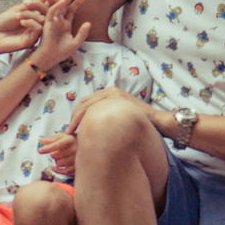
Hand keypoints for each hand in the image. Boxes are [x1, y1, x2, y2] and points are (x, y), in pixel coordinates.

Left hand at [0, 0, 46, 59]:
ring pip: (43, 21)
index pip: (46, 9)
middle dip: (38, 6)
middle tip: (26, 4)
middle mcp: (36, 26)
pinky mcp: (31, 41)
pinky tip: (22, 21)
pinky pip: (38, 30)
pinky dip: (32, 23)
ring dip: (32, 15)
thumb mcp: (18, 9)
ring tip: (20, 15)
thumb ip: (33, 4)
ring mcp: (34, 34)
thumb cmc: (2, 22)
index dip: (45, 1)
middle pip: (47, 14)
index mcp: (34, 18)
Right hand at [30, 0, 89, 72]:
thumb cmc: (62, 52)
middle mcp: (59, 21)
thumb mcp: (76, 42)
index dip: (77, 3)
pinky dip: (57, 6)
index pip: (71, 11)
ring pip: (59, 7)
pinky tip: (63, 1)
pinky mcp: (47, 23)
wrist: (51, 58)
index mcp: (65, 25)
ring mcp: (53, 21)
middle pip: (65, 5)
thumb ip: (82, 33)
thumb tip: (88, 23)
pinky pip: (52, 12)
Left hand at [39, 131, 75, 175]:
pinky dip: (57, 170)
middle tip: (57, 152)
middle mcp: (74, 149)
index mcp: (70, 139)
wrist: (92, 145)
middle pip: (55, 155)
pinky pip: (64, 171)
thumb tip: (43, 141)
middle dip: (53, 154)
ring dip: (57, 161)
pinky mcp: (77, 167)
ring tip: (62, 157)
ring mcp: (76, 159)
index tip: (40, 150)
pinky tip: (54, 167)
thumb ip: (54, 138)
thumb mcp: (66, 136)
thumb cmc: (75, 140)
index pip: (57, 145)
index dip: (47, 148)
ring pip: (58, 163)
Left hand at [42, 88, 156, 175]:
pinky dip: (88, 119)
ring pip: (88, 106)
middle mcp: (109, 92)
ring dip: (78, 120)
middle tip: (68, 131)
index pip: (86, 103)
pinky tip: (84, 130)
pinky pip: (97, 109)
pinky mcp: (118, 99)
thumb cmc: (138, 122)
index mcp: (108, 94)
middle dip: (74, 118)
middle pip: (84, 104)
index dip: (76, 116)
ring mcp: (113, 95)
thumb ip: (107, 117)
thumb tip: (95, 127)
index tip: (70, 128)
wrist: (156, 121)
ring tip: (72, 132)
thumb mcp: (119, 116)